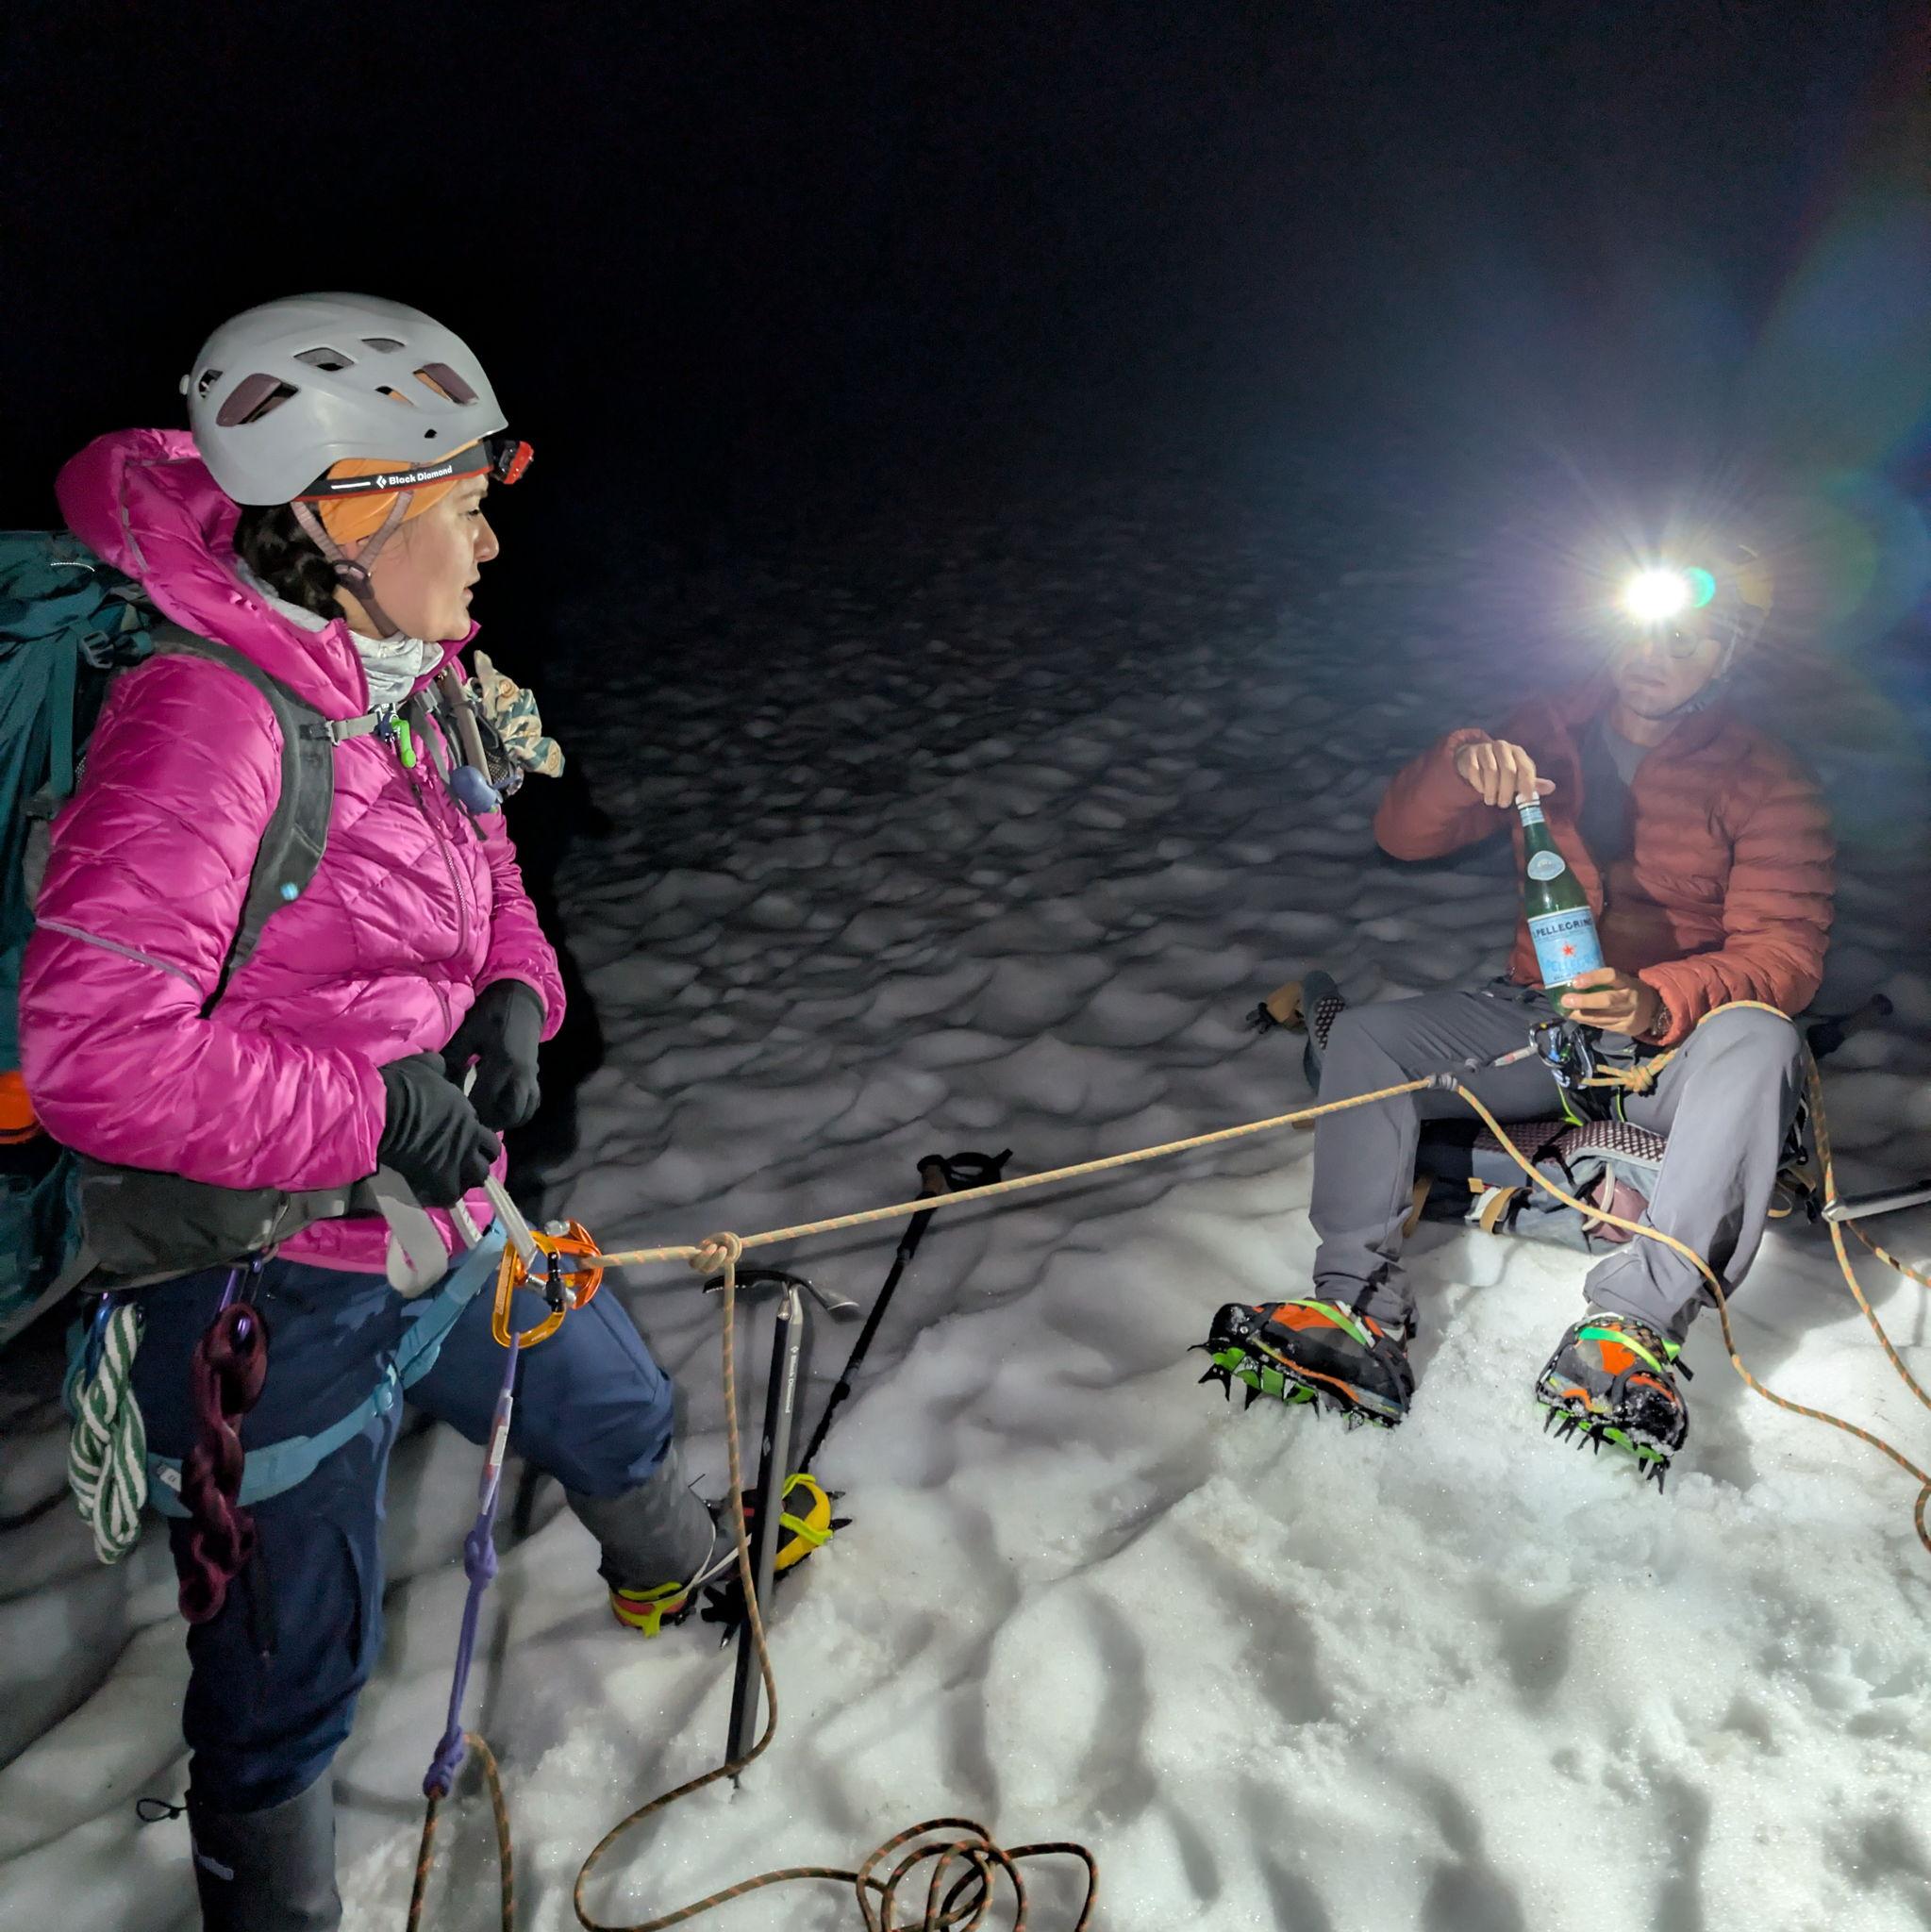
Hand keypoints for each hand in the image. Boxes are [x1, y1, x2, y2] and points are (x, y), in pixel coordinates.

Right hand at [376, 1052, 501, 1205]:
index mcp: (467, 1113)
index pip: (488, 1135)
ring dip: (464, 1180)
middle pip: (489, 1159)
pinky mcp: (439, 1176)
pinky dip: (443, 1196)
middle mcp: (468, 1137)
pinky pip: (449, 1195)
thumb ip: (438, 1067)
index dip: (477, 1141)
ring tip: (448, 1179)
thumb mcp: (424, 1065)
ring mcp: (457, 1158)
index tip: (462, 1142)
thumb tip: (440, 1065)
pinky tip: (432, 1191)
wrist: (384, 1109)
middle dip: (478, 1162)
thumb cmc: (403, 1085)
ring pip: (476, 1179)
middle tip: (460, 1164)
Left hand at [444, 981, 543, 1130]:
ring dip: (507, 1119)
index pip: (486, 1099)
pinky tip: (503, 1108)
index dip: (470, 1111)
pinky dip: (519, 1111)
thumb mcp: (468, 1033)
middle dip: (491, 1122)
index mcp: (502, 1061)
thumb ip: (454, 1059)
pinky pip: (532, 1103)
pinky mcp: (535, 1076)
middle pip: (511, 1113)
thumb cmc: (491, 1014)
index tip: (454, 1113)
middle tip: (472, 1121)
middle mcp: (520, 1073)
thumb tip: (438, 1085)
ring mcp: (531, 1076)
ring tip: (487, 1118)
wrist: (521, 1000)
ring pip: (524, 1111)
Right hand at [1454, 738, 1555, 807]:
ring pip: (1490, 771)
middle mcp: (1503, 747)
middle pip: (1508, 770)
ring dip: (1491, 790)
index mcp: (1517, 751)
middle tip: (1504, 804)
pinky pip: (1475, 771)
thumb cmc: (1499, 768)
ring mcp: (1486, 749)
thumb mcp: (1516, 775)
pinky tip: (1481, 790)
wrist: (1473, 756)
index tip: (1526, 800)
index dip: (1528, 784)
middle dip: (1507, 790)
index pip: (1526, 767)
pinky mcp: (1471, 754)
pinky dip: (1479, 784)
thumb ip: (1531, 782)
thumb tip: (1552, 788)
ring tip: (1491, 801)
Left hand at [1557, 968, 1663, 1038]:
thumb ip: (1605, 980)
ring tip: (1565, 1010)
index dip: (1593, 978)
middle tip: (1565, 1000)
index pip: (1611, 976)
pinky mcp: (1625, 1029)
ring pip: (1602, 1017)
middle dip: (1584, 1001)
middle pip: (1607, 1000)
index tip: (1575, 981)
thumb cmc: (1630, 990)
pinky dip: (1586, 1021)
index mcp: (1629, 982)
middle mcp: (1629, 999)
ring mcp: (1628, 1016)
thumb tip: (1573, 978)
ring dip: (1580, 1014)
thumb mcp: (1624, 981)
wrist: (1656, 1010)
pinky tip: (1575, 1016)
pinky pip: (1602, 1025)